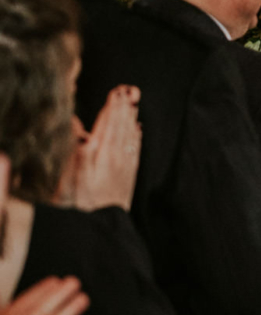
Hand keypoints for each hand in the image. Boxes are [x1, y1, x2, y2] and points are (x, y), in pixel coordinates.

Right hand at [65, 86, 141, 210]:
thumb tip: (75, 122)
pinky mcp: (129, 176)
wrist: (101, 224)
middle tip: (130, 90)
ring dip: (132, 118)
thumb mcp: (68, 172)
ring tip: (134, 103)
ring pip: (130, 136)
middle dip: (125, 107)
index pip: (108, 122)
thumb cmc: (79, 199)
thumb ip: (73, 145)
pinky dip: (137, 137)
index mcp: (100, 152)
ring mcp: (124, 166)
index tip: (116, 91)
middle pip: (122, 125)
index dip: (112, 105)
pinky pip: (136, 150)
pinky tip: (138, 130)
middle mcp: (115, 156)